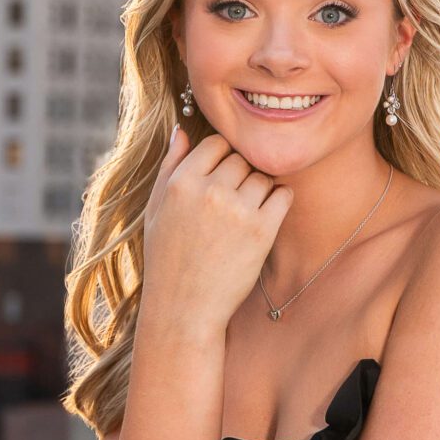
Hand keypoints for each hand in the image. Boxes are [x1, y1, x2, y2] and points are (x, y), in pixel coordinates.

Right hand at [141, 127, 292, 330]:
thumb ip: (170, 167)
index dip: (221, 158)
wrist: (184, 308)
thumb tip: (181, 130)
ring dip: (259, 190)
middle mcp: (209, 191)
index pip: (216, 143)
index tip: (220, 178)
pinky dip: (278, 202)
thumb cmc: (167, 259)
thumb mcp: (156, 210)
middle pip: (241, 159)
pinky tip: (264, 218)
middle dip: (240, 175)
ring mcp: (238, 210)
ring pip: (263, 176)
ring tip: (244, 214)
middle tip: (232, 201)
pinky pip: (283, 195)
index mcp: (181, 183)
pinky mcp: (262, 230)